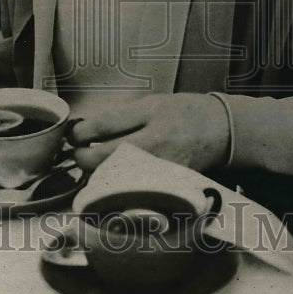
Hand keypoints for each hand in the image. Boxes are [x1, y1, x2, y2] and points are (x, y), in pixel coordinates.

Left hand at [69, 93, 229, 173]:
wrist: (218, 129)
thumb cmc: (182, 112)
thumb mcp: (151, 102)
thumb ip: (120, 117)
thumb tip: (86, 130)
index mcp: (151, 116)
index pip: (104, 127)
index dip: (80, 133)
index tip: (74, 135)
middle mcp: (155, 145)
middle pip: (104, 158)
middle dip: (82, 158)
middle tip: (78, 153)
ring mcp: (160, 170)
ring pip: (114, 179)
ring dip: (97, 174)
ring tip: (94, 164)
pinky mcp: (165, 187)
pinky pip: (131, 191)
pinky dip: (117, 187)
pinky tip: (113, 179)